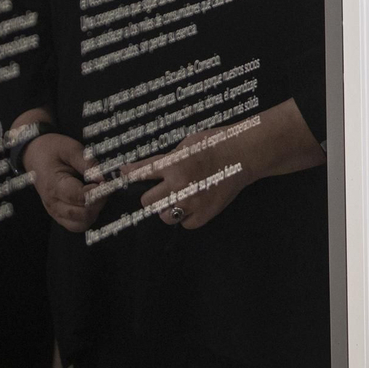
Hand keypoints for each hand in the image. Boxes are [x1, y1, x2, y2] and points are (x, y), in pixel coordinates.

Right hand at [25, 133, 106, 232]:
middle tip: (105, 187)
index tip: (108, 182)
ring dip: (94, 211)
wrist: (34, 154)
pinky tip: (92, 201)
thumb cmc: (52, 150)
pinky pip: (76, 225)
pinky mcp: (58, 214)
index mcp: (54, 185)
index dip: (98, 192)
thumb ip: (88, 163)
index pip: (80, 197)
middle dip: (99, 202)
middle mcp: (53, 203)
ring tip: (98, 194)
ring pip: (80, 224)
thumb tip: (103, 178)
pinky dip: (88, 217)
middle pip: (82, 215)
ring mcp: (54, 211)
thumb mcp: (71, 148)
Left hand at [121, 125, 253, 229]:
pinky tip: (194, 204)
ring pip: (164, 216)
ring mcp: (192, 202)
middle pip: (147, 202)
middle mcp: (179, 186)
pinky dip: (187, 216)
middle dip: (153, 195)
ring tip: (179, 198)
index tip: (124, 177)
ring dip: (168, 208)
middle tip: (164, 189)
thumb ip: (163, 159)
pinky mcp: (205, 214)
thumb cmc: (215, 144)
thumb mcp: (185, 145)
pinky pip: (186, 223)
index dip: (130, 176)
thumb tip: (135, 169)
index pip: (141, 175)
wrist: (244, 154)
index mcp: (173, 165)